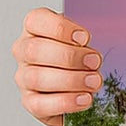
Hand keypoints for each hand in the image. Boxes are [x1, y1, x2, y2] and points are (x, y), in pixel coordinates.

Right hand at [11, 7, 104, 125]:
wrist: (79, 84)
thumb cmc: (81, 55)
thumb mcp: (85, 39)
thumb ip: (87, 38)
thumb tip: (101, 43)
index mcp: (35, 28)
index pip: (36, 20)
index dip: (60, 28)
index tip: (85, 37)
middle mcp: (24, 51)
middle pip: (35, 50)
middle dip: (69, 56)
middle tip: (94, 61)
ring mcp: (24, 77)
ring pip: (37, 78)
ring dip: (70, 80)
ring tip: (94, 81)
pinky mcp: (30, 101)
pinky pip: (40, 104)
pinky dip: (65, 102)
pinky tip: (85, 98)